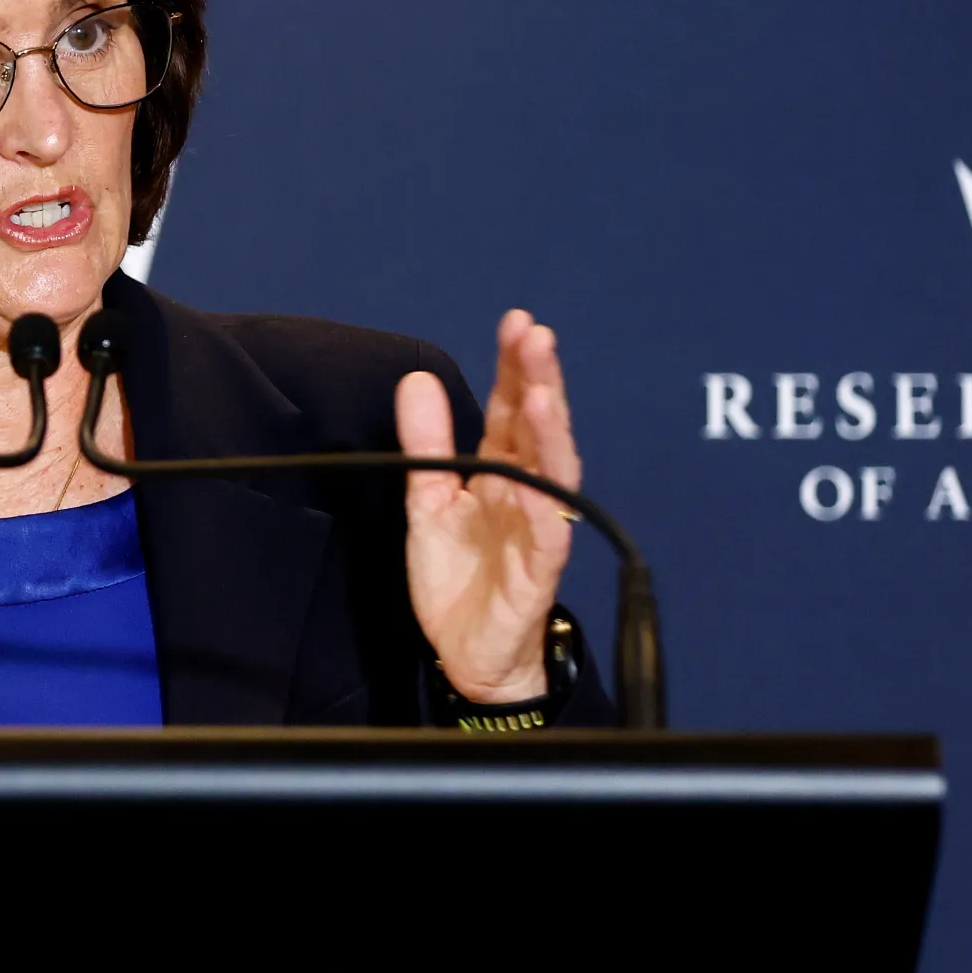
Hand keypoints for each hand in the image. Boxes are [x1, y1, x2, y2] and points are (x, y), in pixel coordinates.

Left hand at [395, 310, 579, 703]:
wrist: (469, 650)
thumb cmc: (459, 573)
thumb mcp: (427, 498)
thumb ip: (426, 440)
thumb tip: (417, 380)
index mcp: (502, 469)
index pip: (512, 407)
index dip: (515, 365)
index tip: (517, 322)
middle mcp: (527, 490)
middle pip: (539, 427)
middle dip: (540, 380)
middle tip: (536, 336)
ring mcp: (538, 528)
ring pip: (554, 472)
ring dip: (549, 433)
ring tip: (541, 394)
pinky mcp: (538, 571)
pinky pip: (547, 536)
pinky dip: (543, 507)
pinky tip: (536, 481)